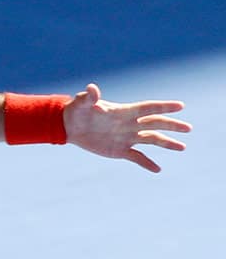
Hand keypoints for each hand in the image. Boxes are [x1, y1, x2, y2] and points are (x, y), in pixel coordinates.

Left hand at [63, 83, 190, 171]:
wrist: (70, 126)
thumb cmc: (77, 110)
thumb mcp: (83, 103)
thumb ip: (90, 97)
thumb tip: (92, 89)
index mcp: (124, 112)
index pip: (147, 108)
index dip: (163, 106)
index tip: (180, 105)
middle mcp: (130, 124)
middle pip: (155, 124)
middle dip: (172, 126)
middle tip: (188, 128)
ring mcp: (127, 137)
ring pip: (151, 140)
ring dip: (167, 143)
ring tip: (182, 147)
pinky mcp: (120, 150)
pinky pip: (137, 157)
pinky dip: (147, 163)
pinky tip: (157, 169)